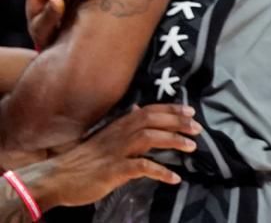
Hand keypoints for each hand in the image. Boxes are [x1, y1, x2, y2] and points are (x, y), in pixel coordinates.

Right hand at [32, 104, 200, 208]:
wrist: (57, 178)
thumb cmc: (83, 159)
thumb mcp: (104, 137)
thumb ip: (123, 124)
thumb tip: (138, 108)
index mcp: (118, 126)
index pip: (148, 111)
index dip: (170, 110)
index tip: (190, 111)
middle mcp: (119, 134)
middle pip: (152, 120)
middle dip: (177, 122)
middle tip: (198, 127)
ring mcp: (116, 152)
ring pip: (149, 138)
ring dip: (173, 140)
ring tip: (192, 147)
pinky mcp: (113, 170)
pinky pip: (141, 167)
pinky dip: (160, 171)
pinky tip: (174, 178)